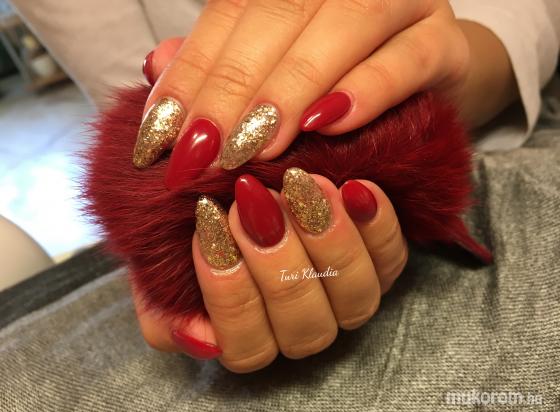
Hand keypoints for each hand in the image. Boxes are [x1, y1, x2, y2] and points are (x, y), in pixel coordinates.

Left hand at [132, 0, 476, 176]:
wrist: (427, 77)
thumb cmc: (341, 79)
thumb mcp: (275, 72)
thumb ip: (223, 62)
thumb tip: (157, 64)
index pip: (228, 15)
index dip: (190, 76)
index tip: (159, 137)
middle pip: (275, 19)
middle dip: (230, 91)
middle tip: (200, 151)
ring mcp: (402, 3)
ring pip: (339, 29)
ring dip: (289, 90)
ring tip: (252, 147)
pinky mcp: (444, 43)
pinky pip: (406, 60)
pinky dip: (366, 91)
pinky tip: (327, 125)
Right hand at [132, 170, 407, 372]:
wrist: (232, 186)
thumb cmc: (193, 229)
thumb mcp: (158, 266)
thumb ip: (162, 310)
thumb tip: (199, 340)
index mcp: (250, 340)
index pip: (246, 344)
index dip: (228, 291)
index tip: (208, 222)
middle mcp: (304, 327)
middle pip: (304, 323)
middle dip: (276, 260)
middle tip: (252, 197)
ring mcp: (346, 297)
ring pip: (354, 297)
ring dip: (327, 241)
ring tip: (302, 185)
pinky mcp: (381, 261)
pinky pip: (391, 256)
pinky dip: (376, 224)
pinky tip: (354, 187)